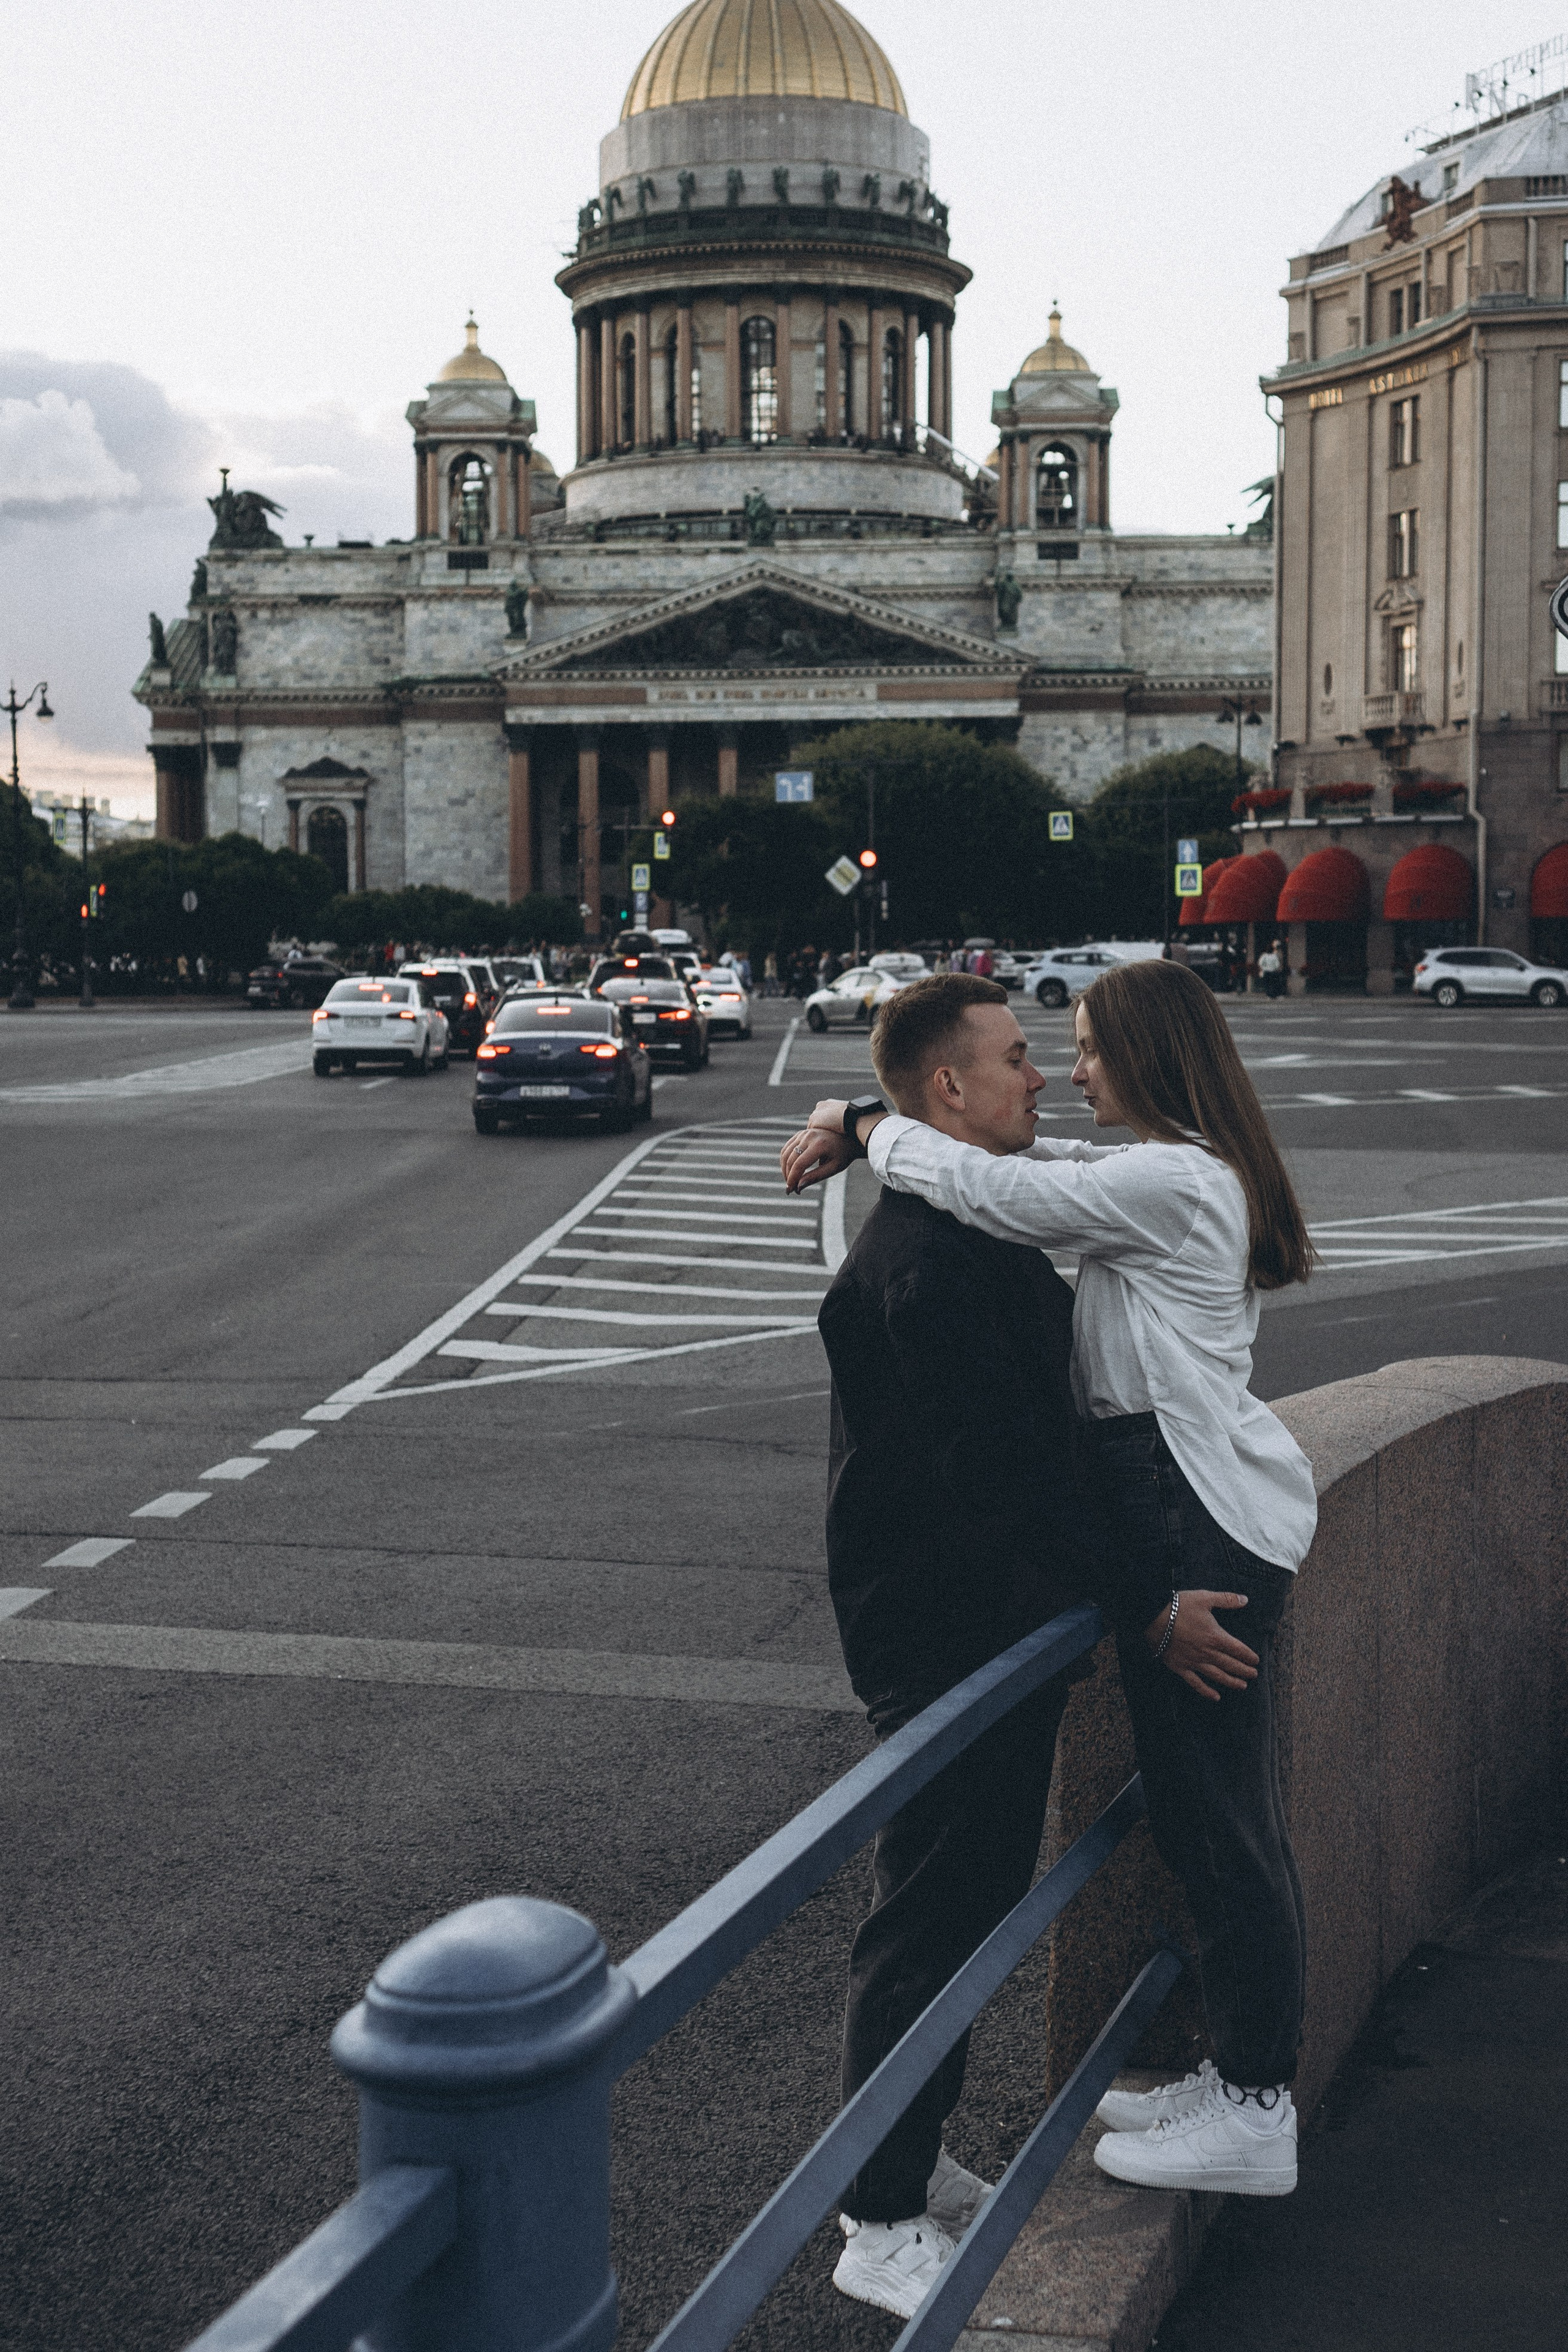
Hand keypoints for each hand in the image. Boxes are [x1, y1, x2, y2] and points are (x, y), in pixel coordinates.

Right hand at [780, 1119, 852, 1192]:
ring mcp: (804, 1133)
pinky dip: (785, 1160)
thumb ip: (815, 1177)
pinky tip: (789, 1171)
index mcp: (819, 1145)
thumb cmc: (843, 1154)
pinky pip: (787, 1148)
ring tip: (790, 1182)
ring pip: (785, 1153)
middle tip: (791, 1190)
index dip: (792, 1179)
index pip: (799, 1164)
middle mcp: (809, 1136)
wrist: (848, 1137)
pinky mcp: (801, 1133)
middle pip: (790, 1159)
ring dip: (784, 1169)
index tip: (791, 1191)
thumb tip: (798, 1187)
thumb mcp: (833, 1168)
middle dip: (788, 1176)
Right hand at [1144, 1590, 1258, 1701]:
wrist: (1153, 1617)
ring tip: (1242, 1686)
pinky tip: (1215, 1697)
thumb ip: (1226, 1599)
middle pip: (1231, 1664)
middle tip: (1254, 1675)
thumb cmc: (1179, 1606)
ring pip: (1217, 1676)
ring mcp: (1194, 1662)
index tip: (1256, 1661)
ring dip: (1232, 1682)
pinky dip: (1206, 1691)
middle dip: (1244, 1670)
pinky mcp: (1181, 1667)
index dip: (1249, 1656)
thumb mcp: (1204, 1598)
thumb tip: (1245, 1599)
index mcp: (1215, 1636)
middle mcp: (1207, 1652)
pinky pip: (1196, 1683)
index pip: (1238, 1649)